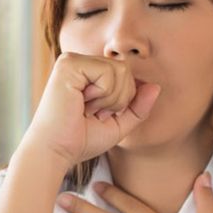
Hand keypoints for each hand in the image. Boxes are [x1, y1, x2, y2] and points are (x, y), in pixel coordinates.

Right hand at [24, 52, 160, 171]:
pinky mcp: (69, 64)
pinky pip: (108, 72)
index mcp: (87, 72)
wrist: (55, 152)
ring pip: (120, 70)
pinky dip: (103, 94)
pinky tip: (82, 103)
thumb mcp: (118, 124)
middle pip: (126, 69)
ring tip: (87, 109)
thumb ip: (138, 107)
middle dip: (119, 99)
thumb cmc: (80, 140)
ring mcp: (72, 60)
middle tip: (93, 113)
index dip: (123, 100)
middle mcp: (79, 62)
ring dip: (111, 98)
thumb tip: (156, 86)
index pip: (126, 74)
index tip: (98, 115)